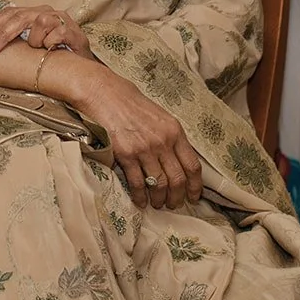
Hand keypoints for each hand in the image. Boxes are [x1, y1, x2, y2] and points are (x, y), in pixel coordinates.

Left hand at [0, 5, 92, 58]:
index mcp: (33, 13)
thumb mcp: (30, 47)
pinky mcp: (74, 31)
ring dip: (35, 40)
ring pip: (39, 22)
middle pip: (20, 15)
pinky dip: (51, 43)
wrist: (81, 69)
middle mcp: (46, 12)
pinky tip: (52, 51)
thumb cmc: (52, 56)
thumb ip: (14, 41)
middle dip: (3, 33)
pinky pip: (57, 34)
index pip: (9, 12)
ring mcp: (61, 20)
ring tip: (39, 50)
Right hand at [74, 72, 201, 210]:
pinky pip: (138, 183)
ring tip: (157, 204)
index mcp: (175, 131)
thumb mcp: (160, 117)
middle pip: (178, 179)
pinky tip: (140, 201)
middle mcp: (163, 141)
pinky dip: (140, 196)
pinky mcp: (126, 155)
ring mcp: (145, 149)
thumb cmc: (131, 104)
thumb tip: (179, 162)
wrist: (104, 94)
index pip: (193, 165)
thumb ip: (171, 138)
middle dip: (177, 197)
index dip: (195, 186)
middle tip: (173, 205)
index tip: (193, 197)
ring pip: (159, 185)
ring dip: (159, 199)